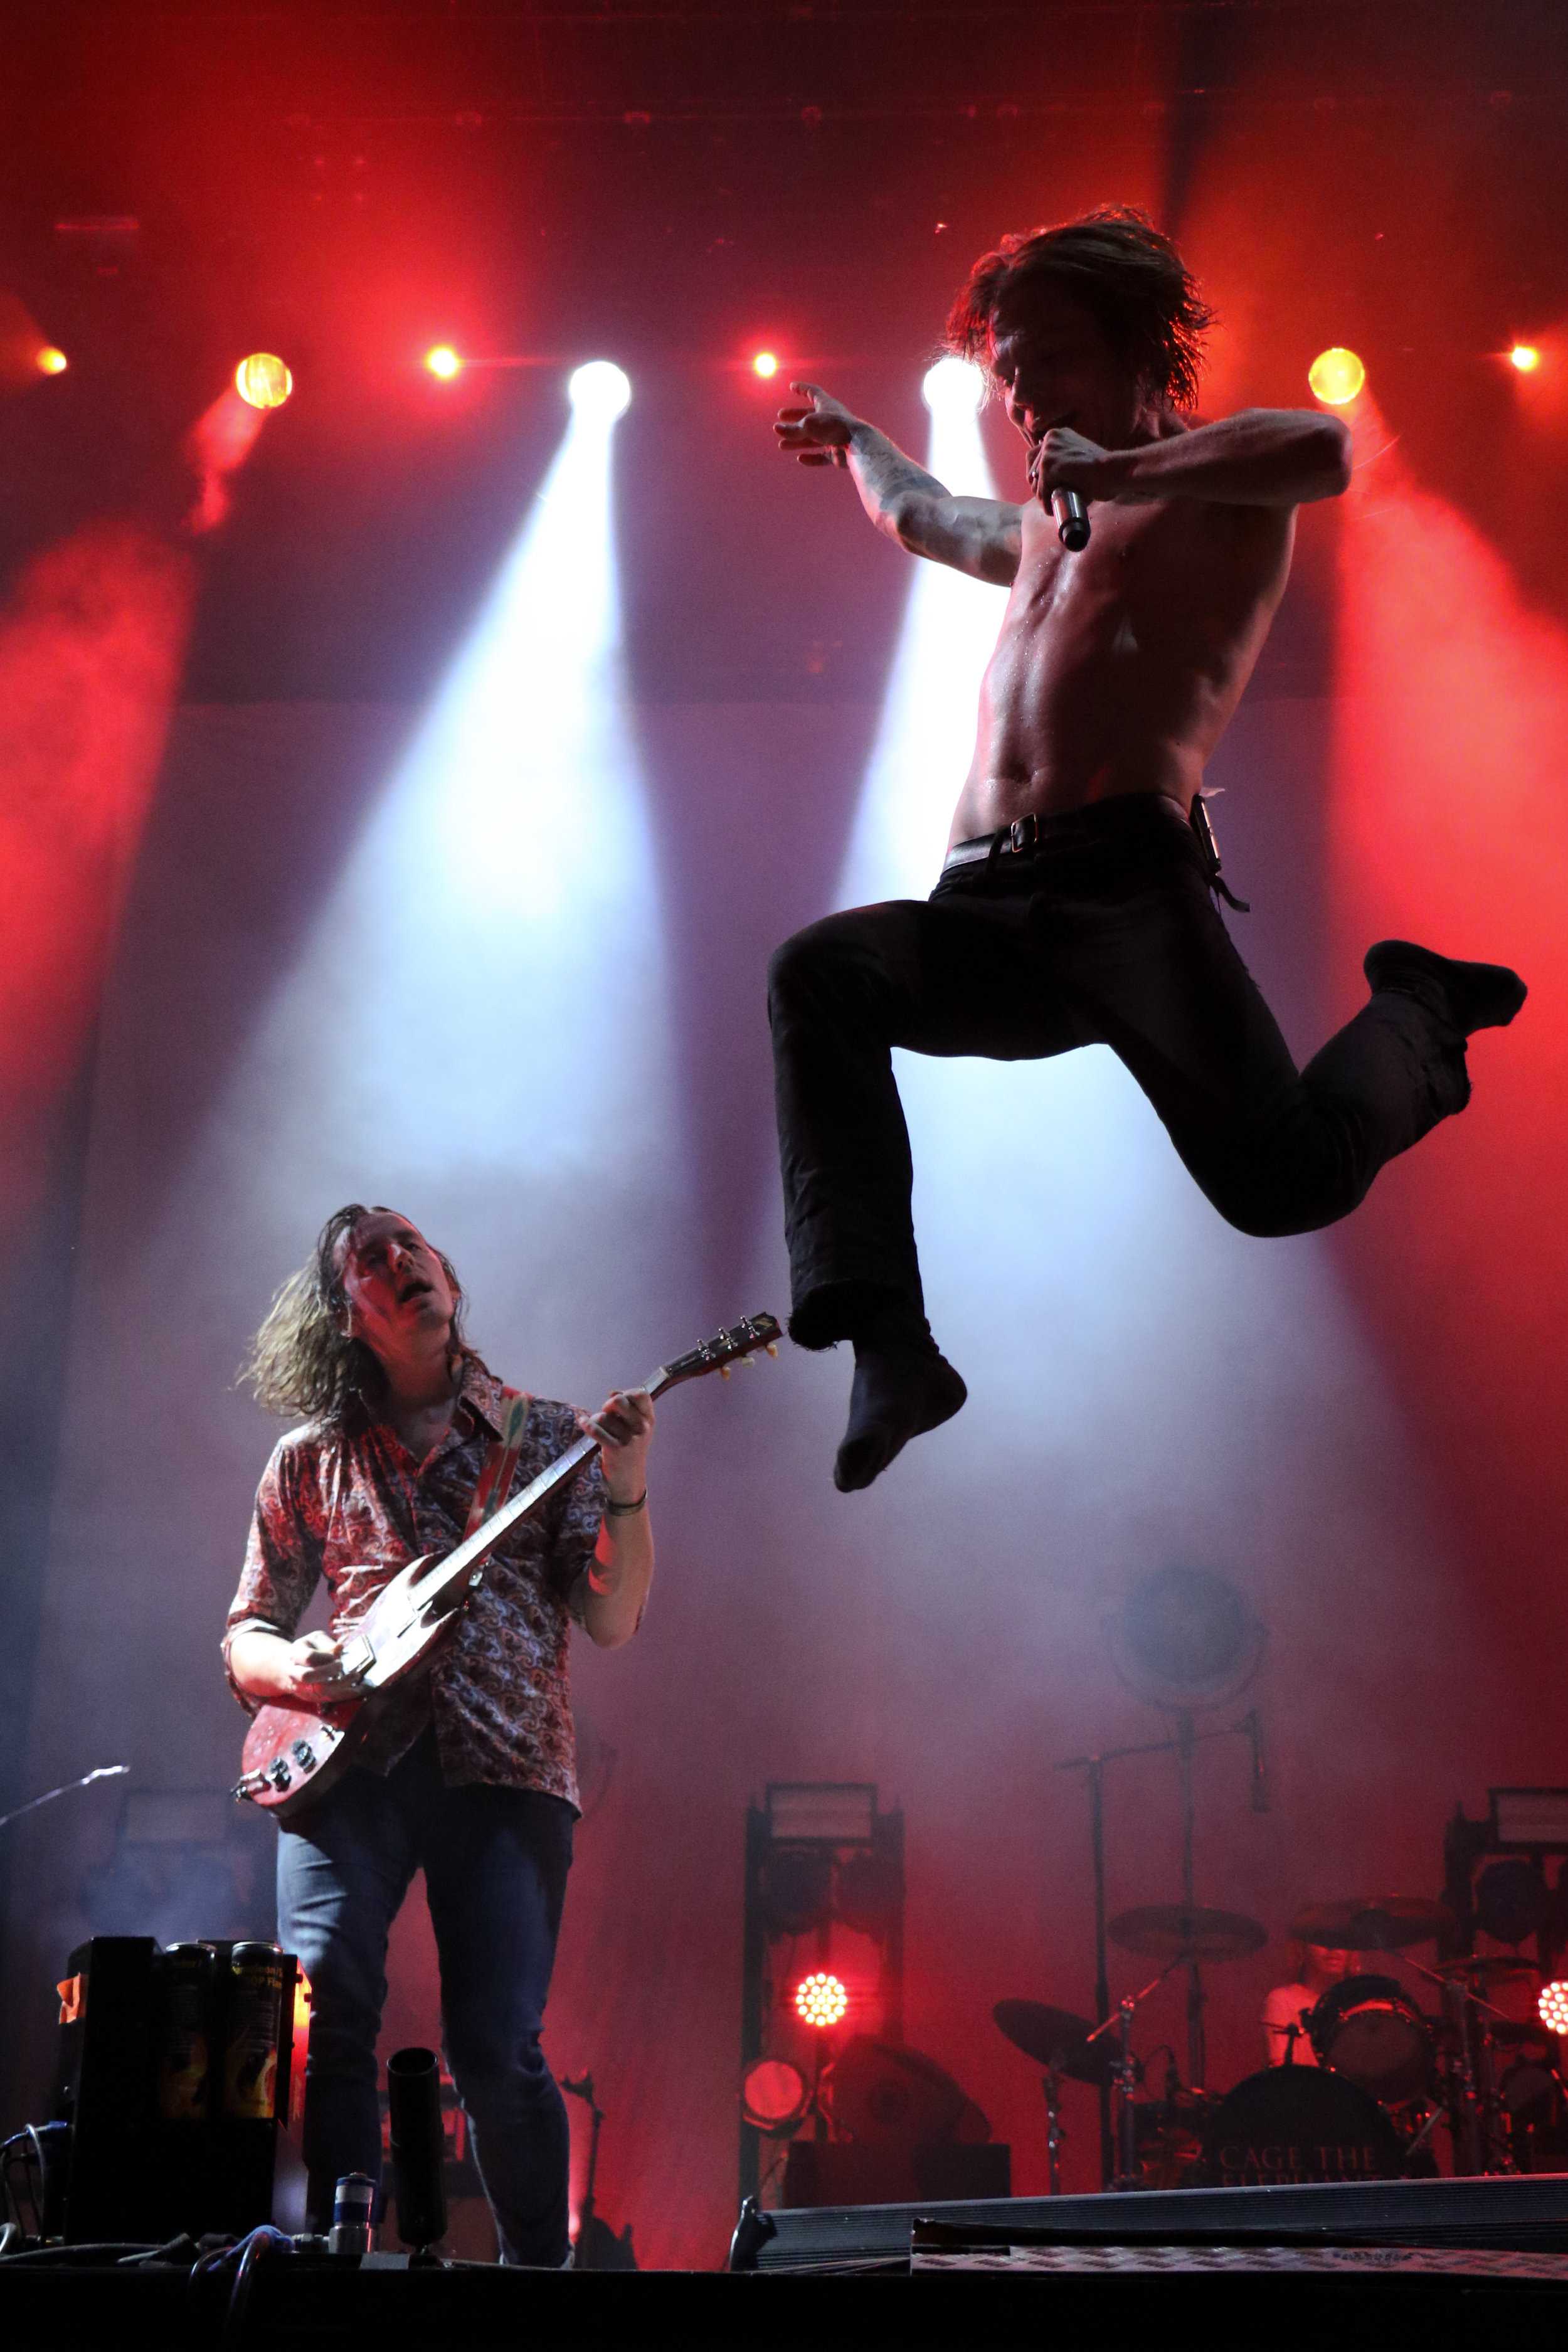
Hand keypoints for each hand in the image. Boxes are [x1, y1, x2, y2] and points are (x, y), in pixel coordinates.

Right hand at [286, 1629, 360, 1704]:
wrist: (286, 1668)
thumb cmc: (305, 1649)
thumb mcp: (314, 1640)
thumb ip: (327, 1642)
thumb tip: (340, 1648)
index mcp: (295, 1655)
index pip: (308, 1657)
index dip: (324, 1656)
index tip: (335, 1655)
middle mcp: (295, 1673)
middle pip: (308, 1676)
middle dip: (328, 1671)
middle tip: (341, 1665)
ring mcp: (301, 1688)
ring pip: (318, 1691)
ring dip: (340, 1685)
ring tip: (356, 1677)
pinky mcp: (310, 1697)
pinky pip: (327, 1699)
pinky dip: (343, 1695)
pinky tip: (356, 1689)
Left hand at [577, 1387, 654, 1503]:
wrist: (629, 1479)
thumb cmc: (631, 1449)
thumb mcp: (638, 1429)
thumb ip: (629, 1409)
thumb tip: (612, 1392)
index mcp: (649, 1420)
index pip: (641, 1394)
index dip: (626, 1393)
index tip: (618, 1401)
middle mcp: (642, 1428)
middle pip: (618, 1401)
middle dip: (607, 1405)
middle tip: (606, 1414)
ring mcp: (630, 1439)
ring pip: (603, 1416)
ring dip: (595, 1419)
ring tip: (598, 1428)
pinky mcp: (616, 1449)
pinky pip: (596, 1429)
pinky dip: (586, 1424)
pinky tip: (582, 1422)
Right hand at [773, 382, 859, 469]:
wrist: (856, 444)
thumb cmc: (833, 427)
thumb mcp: (808, 425)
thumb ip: (792, 429)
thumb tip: (777, 429)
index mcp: (826, 404)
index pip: (812, 392)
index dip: (802, 388)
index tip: (792, 386)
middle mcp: (830, 419)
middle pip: (810, 417)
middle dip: (794, 418)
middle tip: (780, 419)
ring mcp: (834, 436)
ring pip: (813, 439)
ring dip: (797, 441)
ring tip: (782, 445)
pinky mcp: (838, 453)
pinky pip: (822, 456)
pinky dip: (811, 457)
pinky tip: (800, 459)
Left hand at [1028, 425, 1116, 505]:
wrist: (1112, 471)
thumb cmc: (1101, 470)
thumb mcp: (1077, 459)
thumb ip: (1063, 462)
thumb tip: (1044, 480)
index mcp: (1057, 434)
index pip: (1034, 455)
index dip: (1035, 474)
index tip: (1041, 488)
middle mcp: (1051, 437)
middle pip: (1031, 467)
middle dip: (1037, 486)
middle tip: (1045, 500)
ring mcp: (1049, 450)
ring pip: (1036, 480)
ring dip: (1041, 496)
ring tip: (1050, 507)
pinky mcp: (1050, 464)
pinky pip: (1041, 488)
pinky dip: (1045, 501)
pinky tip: (1051, 509)